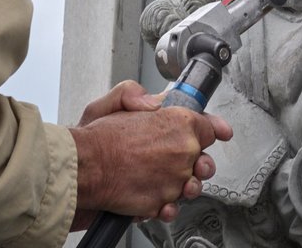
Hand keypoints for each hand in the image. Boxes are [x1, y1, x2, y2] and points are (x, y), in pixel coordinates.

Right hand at [69, 83, 232, 225]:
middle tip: (180, 158)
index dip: (213, 128)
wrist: (81, 171)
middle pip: (204, 160)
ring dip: (183, 184)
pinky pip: (173, 207)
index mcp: (177, 123)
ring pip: (191, 186)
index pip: (209, 126)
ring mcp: (173, 180)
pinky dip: (167, 205)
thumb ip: (135, 94)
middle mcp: (181, 152)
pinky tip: (158, 197)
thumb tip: (153, 101)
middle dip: (197, 160)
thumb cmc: (94, 141)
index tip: (219, 131)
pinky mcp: (161, 203)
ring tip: (167, 178)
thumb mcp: (111, 102)